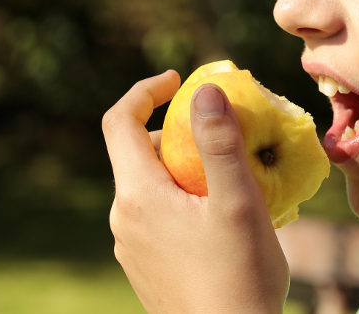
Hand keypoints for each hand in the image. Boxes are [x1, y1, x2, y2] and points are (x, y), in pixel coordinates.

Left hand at [102, 70, 288, 312]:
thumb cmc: (239, 276)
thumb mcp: (238, 203)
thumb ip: (220, 144)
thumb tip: (206, 91)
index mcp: (139, 196)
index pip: (120, 122)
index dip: (145, 91)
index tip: (178, 81)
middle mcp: (124, 219)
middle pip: (138, 155)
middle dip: (174, 133)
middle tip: (219, 135)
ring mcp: (132, 246)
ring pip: (150, 187)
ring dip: (181, 169)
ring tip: (227, 180)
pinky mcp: (145, 265)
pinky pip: (156, 215)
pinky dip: (180, 198)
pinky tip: (217, 218)